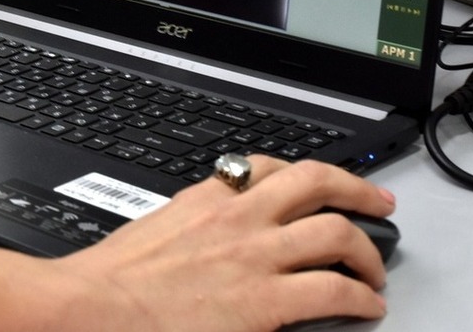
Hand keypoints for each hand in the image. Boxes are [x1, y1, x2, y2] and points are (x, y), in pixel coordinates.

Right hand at [0, 156, 395, 331]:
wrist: (94, 306)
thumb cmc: (113, 279)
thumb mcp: (155, 231)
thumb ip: (191, 224)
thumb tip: (204, 236)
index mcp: (208, 197)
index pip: (268, 167)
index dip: (304, 174)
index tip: (315, 183)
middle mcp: (238, 216)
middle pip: (316, 182)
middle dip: (357, 189)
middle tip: (378, 201)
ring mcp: (255, 255)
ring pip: (335, 232)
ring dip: (366, 250)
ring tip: (374, 269)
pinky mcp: (267, 299)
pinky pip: (334, 290)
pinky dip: (360, 297)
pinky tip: (366, 307)